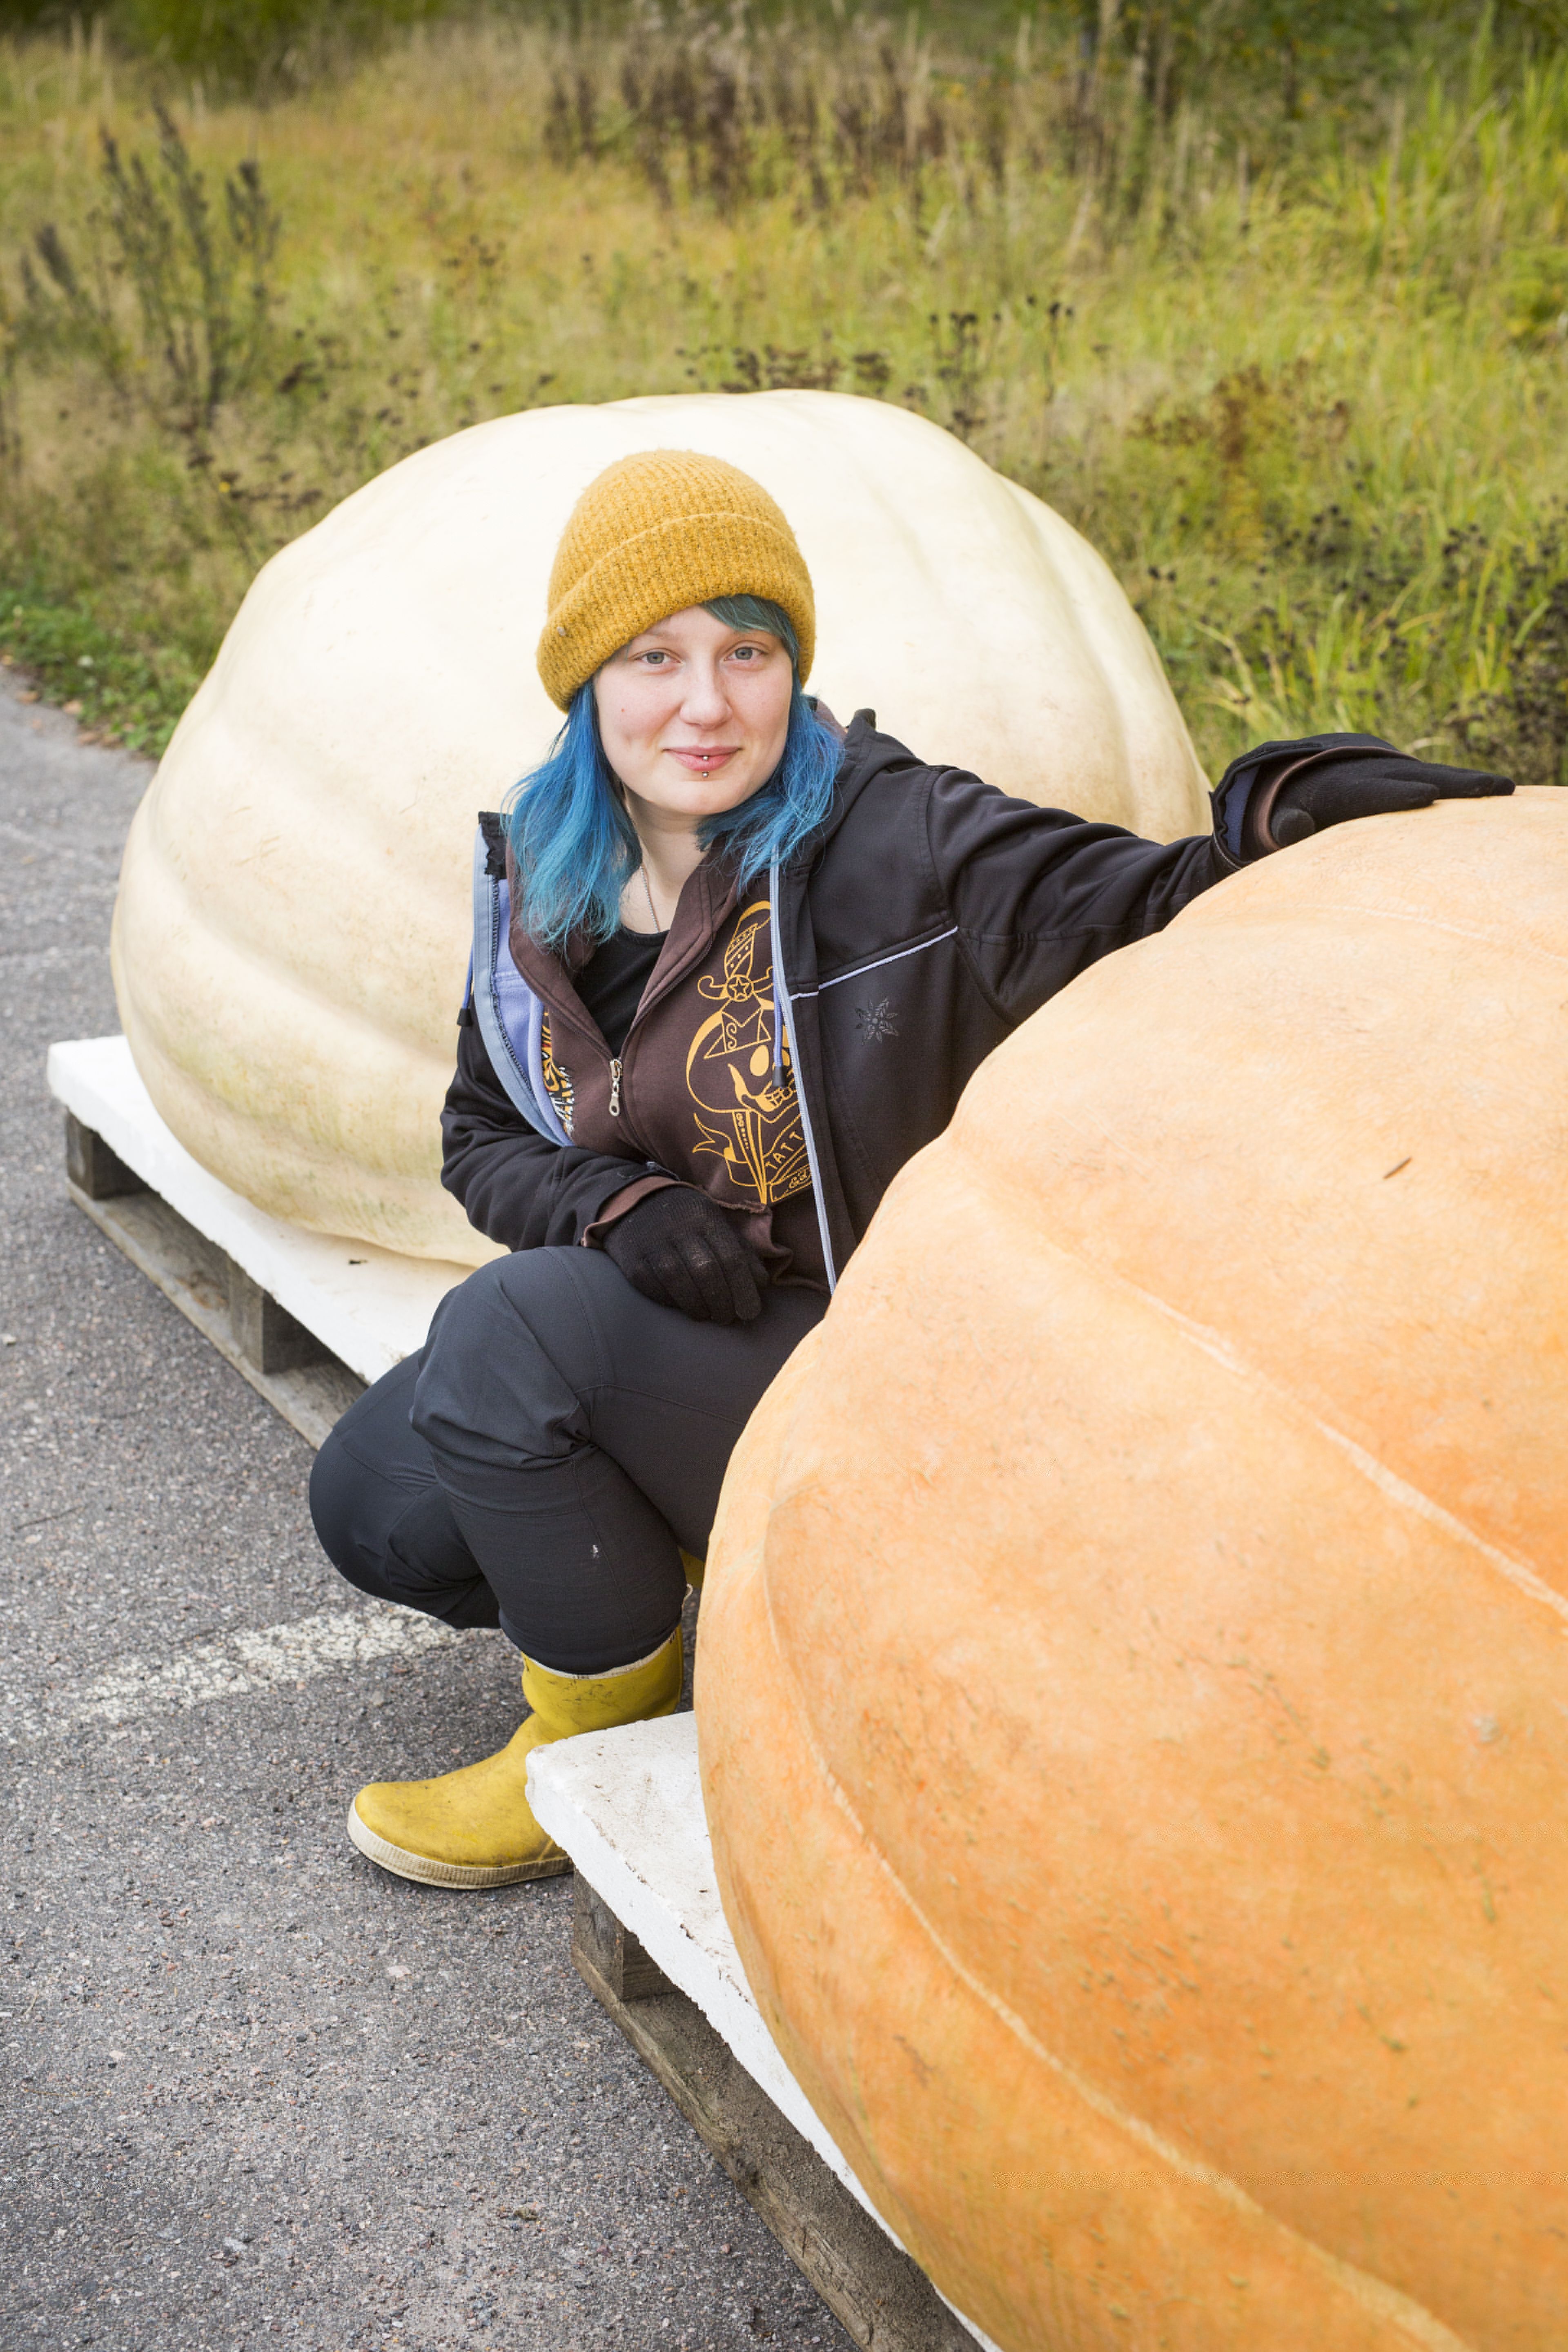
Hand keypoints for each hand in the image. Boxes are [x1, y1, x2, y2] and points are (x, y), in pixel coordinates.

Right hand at [601, 1185, 765, 1324]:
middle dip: (723, 1303)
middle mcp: (679, 1230)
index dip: (743, 1289)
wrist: (634, 1201)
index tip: (750, 1312)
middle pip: (707, 1272)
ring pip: (680, 1284)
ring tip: (709, 1315)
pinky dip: (674, 1303)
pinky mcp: (633, 1263)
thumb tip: (760, 1284)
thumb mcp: (716, 1222)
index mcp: (706, 1218)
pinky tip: (684, 1306)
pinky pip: (657, 1290)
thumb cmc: (686, 1219)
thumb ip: (741, 1250)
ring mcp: (653, 1246)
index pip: (731, 1258)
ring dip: (700, 1308)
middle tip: (729, 1318)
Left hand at [1264, 742, 1511, 850]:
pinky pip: (1436, 775)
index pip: (1372, 792)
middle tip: (1487, 790)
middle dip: (1451, 783)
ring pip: (1434, 774)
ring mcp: (1388, 768)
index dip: (1397, 793)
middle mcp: (1369, 771)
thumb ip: (1285, 825)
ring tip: (1505, 789)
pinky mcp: (1401, 771)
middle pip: (1416, 778)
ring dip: (1468, 782)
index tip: (1426, 796)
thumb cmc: (1287, 810)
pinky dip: (1462, 782)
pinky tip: (1494, 790)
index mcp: (1339, 787)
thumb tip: (1292, 827)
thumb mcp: (1279, 820)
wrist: (1294, 773)